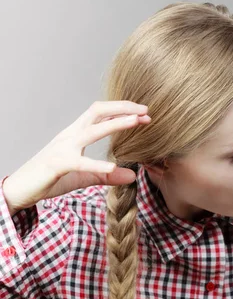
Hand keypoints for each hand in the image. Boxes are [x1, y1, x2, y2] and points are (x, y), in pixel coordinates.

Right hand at [3, 101, 150, 214]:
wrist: (18, 190)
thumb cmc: (49, 179)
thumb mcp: (84, 176)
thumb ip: (106, 175)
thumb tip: (132, 176)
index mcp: (75, 134)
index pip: (101, 114)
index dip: (123, 111)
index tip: (144, 114)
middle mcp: (69, 136)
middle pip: (98, 112)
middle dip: (123, 108)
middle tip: (146, 112)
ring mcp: (62, 148)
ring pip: (92, 130)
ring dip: (116, 124)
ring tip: (136, 122)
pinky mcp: (56, 165)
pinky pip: (79, 162)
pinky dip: (96, 164)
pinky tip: (113, 166)